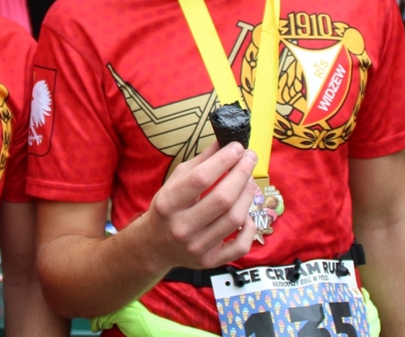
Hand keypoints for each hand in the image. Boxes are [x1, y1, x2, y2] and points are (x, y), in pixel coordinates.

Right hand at [137, 141, 257, 271]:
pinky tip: (246, 213)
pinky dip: (250, 226)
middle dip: (241, 173)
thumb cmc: (168, 208)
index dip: (223, 160)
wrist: (155, 246)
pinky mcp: (210, 261)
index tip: (237, 147)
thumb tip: (224, 143)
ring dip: (248, 194)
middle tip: (250, 158)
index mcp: (168, 204)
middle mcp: (181, 227)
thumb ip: (200, 162)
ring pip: (235, 219)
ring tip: (249, 180)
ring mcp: (197, 247)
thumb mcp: (175, 181)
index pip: (200, 179)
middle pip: (222, 199)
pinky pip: (241, 245)